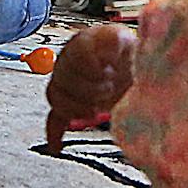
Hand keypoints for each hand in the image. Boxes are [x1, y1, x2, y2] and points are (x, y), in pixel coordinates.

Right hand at [45, 24, 137, 152]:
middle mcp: (70, 62)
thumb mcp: (131, 42)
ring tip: (94, 112)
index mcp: (85, 43)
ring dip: (73, 108)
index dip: (91, 66)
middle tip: (108, 91)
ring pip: (56, 96)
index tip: (108, 73)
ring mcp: (67, 84)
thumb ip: (122, 44)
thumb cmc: (131, 53)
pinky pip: (55, 118)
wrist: (132, 67)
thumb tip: (115, 55)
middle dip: (86, 89)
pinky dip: (55, 133)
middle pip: (62, 76)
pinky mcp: (71, 105)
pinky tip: (57, 146)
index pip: (76, 53)